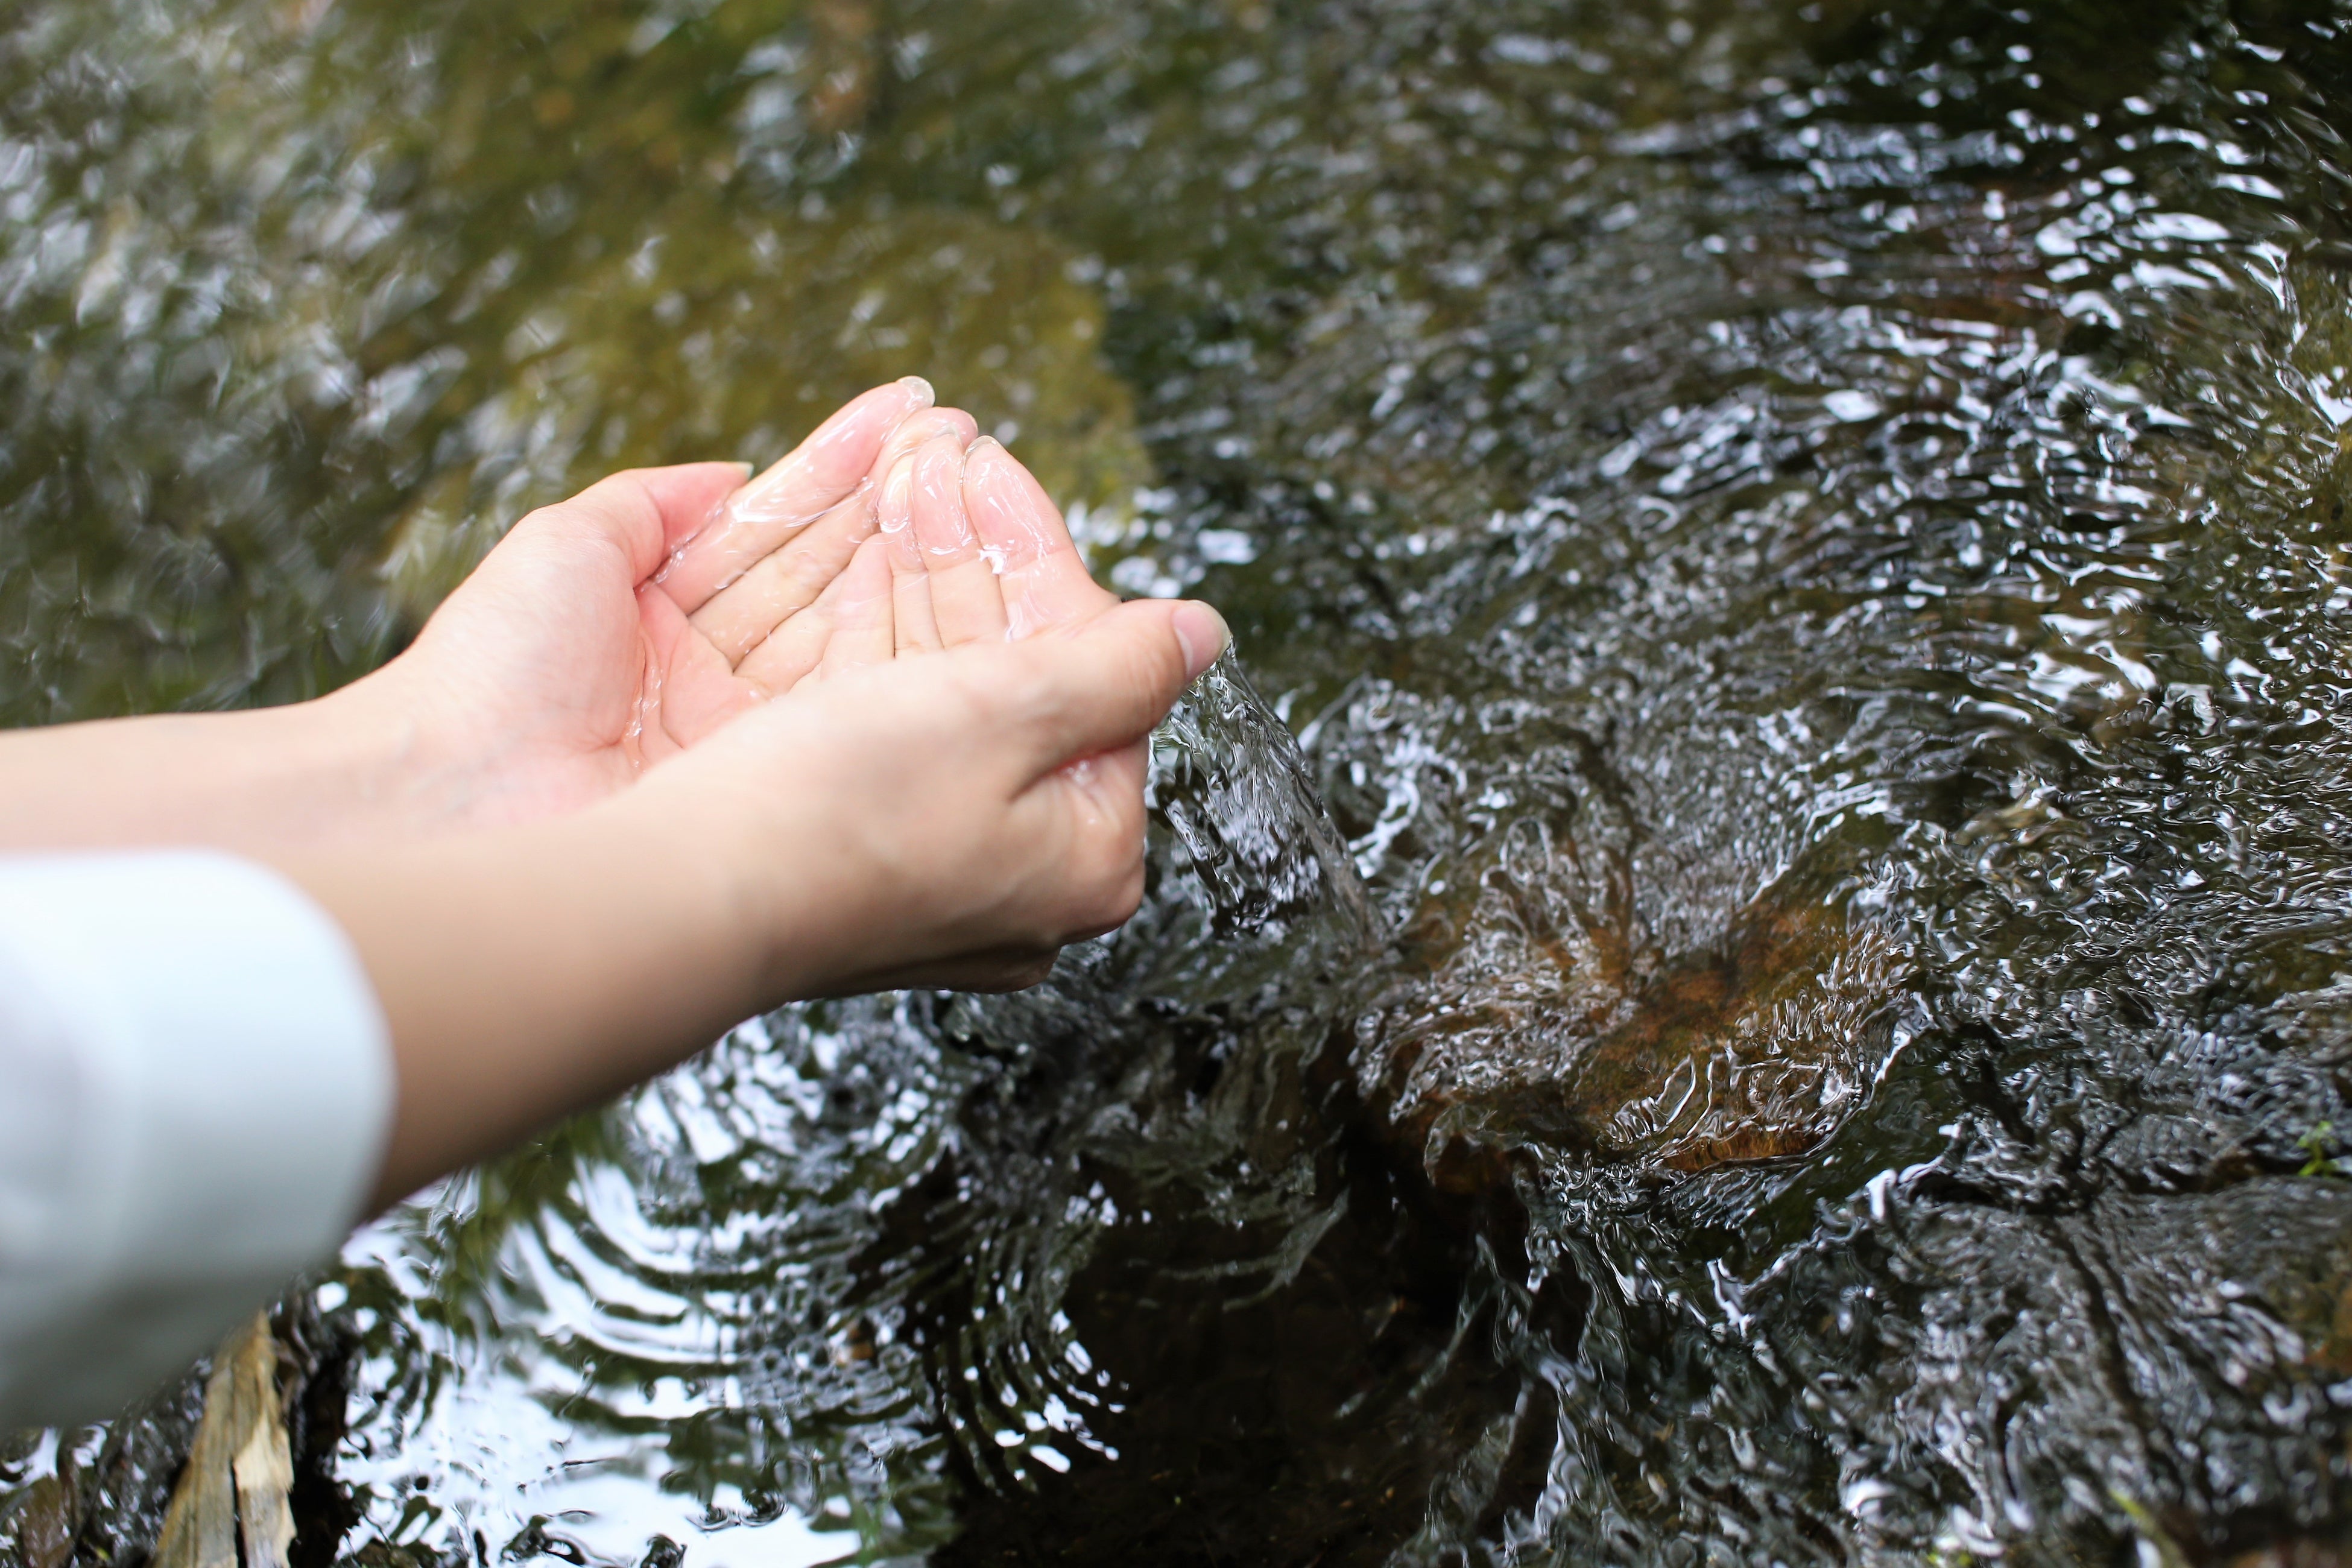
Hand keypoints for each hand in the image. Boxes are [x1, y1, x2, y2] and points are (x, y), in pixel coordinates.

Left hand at [340, 378, 983, 826]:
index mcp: (662, 627)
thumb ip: (654, 503)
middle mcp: (716, 681)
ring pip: (849, 623)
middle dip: (894, 505)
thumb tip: (731, 475)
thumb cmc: (485, 676)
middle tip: (964, 442)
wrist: (460, 795)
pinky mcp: (774, 772)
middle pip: (823, 576)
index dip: (838, 475)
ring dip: (910, 549)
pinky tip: (949, 559)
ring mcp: (750, 730)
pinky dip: (901, 622)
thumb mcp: (568, 546)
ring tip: (971, 475)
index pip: (771, 536)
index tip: (903, 422)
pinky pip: (851, 685)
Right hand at [686, 431, 1134, 986]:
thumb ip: (1120, 666)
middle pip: (1030, 688)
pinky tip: (863, 577)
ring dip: (928, 590)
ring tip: (900, 491)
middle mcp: (1031, 883)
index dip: (1038, 559)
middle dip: (977, 565)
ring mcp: (949, 880)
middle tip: (940, 468)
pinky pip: (903, 743)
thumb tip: (1204, 635)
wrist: (685, 900)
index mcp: (1091, 857)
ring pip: (959, 705)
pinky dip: (885, 659)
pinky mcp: (874, 867)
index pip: (1098, 673)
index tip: (993, 475)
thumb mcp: (1008, 711)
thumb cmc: (842, 816)